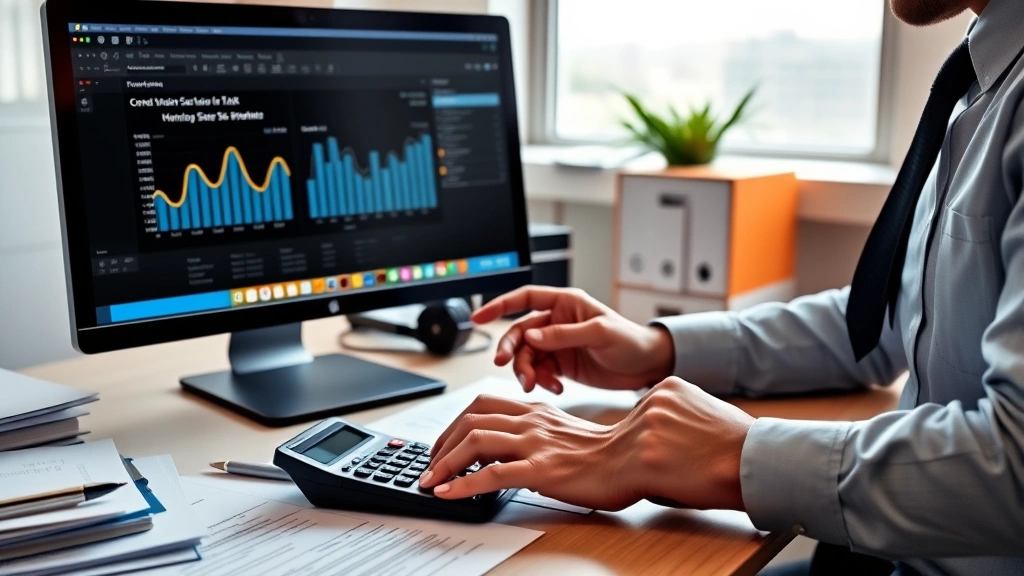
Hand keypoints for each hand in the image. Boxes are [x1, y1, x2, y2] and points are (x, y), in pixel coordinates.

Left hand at [420, 377, 753, 511]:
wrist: (638, 461)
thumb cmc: (610, 455)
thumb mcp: (569, 435)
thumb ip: (542, 433)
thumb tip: (518, 447)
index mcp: (537, 412)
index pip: (482, 405)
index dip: (454, 423)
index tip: (442, 444)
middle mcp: (532, 422)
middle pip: (470, 419)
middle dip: (440, 442)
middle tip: (428, 465)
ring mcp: (535, 444)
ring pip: (474, 441)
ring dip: (443, 463)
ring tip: (429, 481)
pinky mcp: (541, 470)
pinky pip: (491, 475)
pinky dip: (462, 484)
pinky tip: (449, 494)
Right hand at [472, 286, 674, 392]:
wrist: (647, 366)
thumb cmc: (630, 341)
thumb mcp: (600, 333)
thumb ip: (563, 335)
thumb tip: (531, 336)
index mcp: (564, 304)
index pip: (524, 299)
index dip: (499, 306)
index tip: (478, 317)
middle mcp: (556, 322)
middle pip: (520, 333)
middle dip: (511, 350)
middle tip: (506, 365)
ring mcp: (557, 344)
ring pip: (526, 356)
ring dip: (526, 371)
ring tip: (537, 384)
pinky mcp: (561, 365)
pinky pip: (539, 372)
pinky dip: (541, 381)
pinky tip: (555, 388)